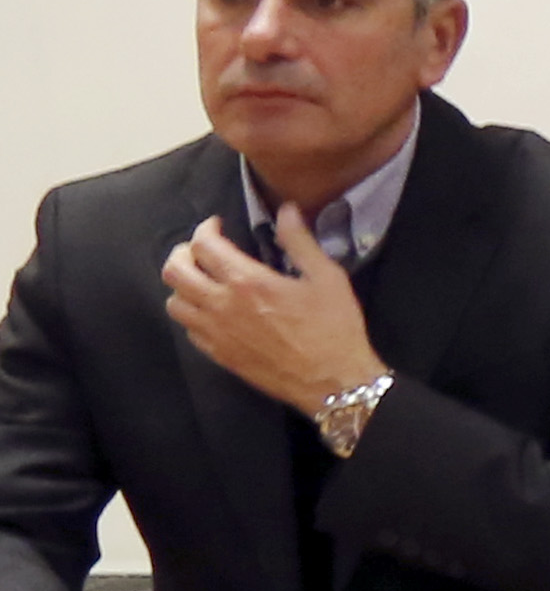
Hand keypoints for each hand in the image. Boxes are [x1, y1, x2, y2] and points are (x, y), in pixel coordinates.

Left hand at [158, 207, 379, 416]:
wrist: (333, 381)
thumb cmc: (334, 327)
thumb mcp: (327, 277)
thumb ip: (300, 241)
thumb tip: (285, 209)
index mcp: (248, 281)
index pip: (204, 245)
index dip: (205, 229)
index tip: (217, 226)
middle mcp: (222, 305)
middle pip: (175, 271)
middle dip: (183, 253)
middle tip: (201, 251)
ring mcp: (216, 333)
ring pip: (174, 302)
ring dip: (184, 286)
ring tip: (203, 282)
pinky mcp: (219, 355)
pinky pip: (188, 330)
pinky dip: (194, 315)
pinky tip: (213, 312)